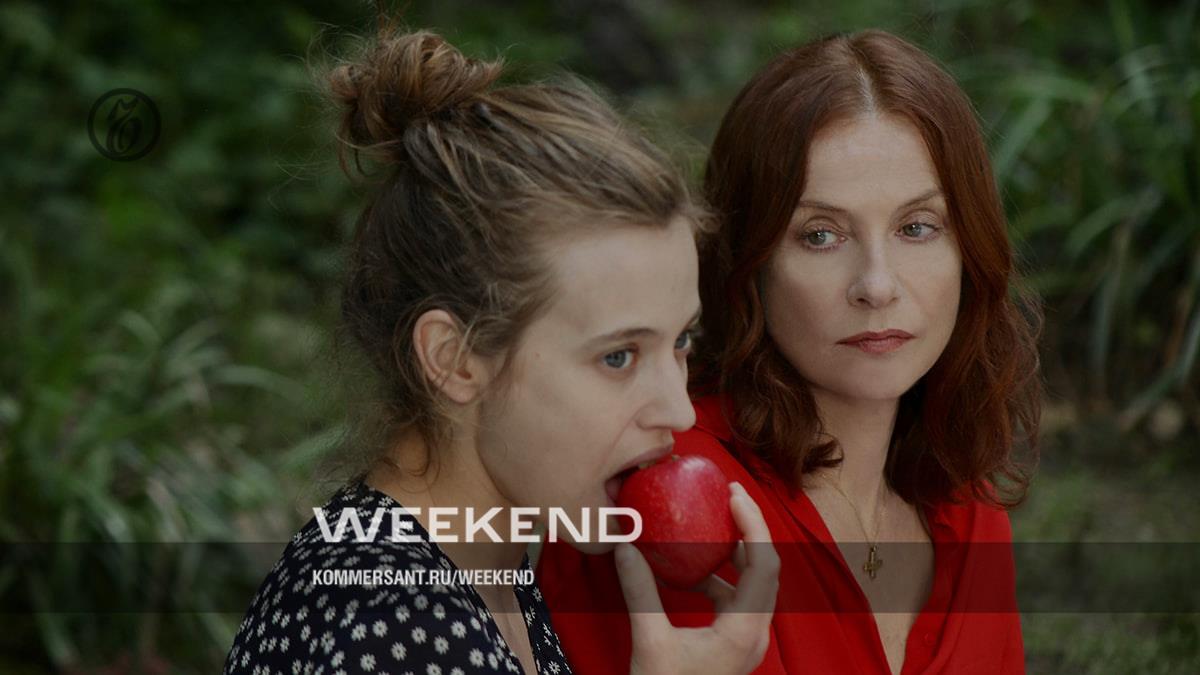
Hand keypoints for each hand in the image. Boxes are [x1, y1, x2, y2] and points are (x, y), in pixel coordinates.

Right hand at [619, 481, 779, 674]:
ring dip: (734, 555)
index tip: (731, 494)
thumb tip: (625, 544)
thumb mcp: (649, 641)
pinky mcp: (732, 648)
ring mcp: (746, 643)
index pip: (764, 563)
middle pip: (765, 569)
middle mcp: (754, 635)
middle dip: (747, 531)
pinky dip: (718, 580)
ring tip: (709, 527)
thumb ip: (640, 590)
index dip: (752, 523)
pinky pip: (736, 603)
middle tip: (725, 498)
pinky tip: (689, 574)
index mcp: (744, 630)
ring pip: (753, 586)